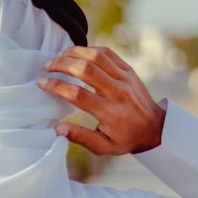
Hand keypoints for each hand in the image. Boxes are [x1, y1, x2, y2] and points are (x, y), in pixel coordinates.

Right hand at [38, 46, 164, 155]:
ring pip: (96, 56)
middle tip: (47, 66)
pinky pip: (107, 53)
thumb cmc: (125, 138)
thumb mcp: (103, 147)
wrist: (155, 127)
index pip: (78, 95)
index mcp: (110, 112)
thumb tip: (57, 130)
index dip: (57, 87)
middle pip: (86, 70)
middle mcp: (118, 92)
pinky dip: (89, 50)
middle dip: (62, 64)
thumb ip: (80, 138)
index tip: (42, 82)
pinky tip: (76, 54)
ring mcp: (124, 78)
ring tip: (58, 57)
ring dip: (73, 53)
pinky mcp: (127, 70)